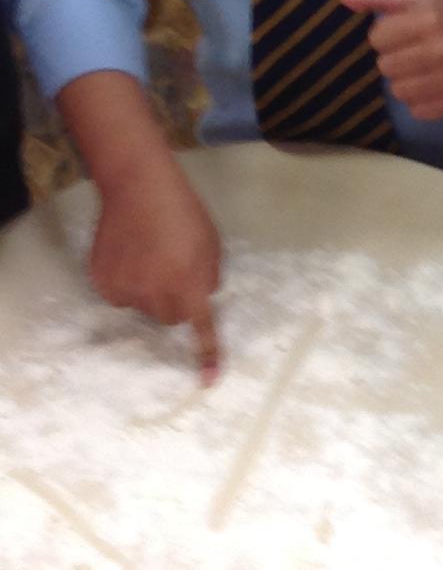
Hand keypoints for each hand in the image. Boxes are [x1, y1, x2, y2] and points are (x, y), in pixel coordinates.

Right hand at [89, 158, 222, 380]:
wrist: (139, 187)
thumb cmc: (183, 213)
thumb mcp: (212, 245)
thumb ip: (208, 277)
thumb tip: (202, 298)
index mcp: (188, 285)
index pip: (200, 327)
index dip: (207, 355)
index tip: (207, 382)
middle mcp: (156, 294)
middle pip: (170, 318)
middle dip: (175, 302)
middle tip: (173, 271)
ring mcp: (126, 290)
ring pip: (143, 307)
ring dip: (149, 292)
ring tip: (149, 257)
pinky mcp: (103, 282)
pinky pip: (120, 296)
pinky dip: (125, 283)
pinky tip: (128, 256)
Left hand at [340, 0, 442, 122]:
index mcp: (429, 20)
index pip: (377, 38)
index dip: (387, 34)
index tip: (404, 32)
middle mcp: (442, 50)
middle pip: (385, 67)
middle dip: (395, 58)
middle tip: (415, 51)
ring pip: (399, 91)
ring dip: (405, 81)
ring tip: (422, 69)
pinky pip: (418, 111)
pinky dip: (421, 100)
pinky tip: (434, 84)